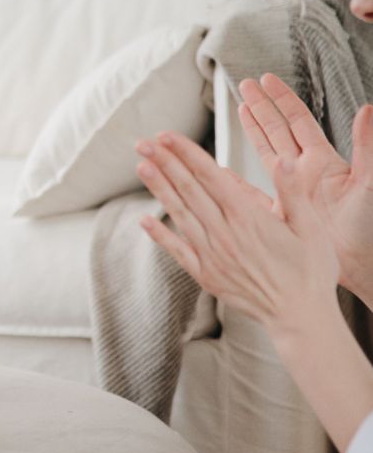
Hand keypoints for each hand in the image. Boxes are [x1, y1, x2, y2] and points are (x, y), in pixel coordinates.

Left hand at [134, 131, 338, 330]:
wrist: (299, 316)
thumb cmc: (310, 270)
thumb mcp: (311, 227)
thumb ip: (293, 192)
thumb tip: (283, 160)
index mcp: (248, 217)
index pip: (210, 176)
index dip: (186, 153)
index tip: (166, 136)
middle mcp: (224, 233)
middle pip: (189, 190)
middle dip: (165, 163)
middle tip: (143, 143)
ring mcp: (211, 255)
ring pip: (179, 214)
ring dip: (159, 189)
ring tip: (141, 166)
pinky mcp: (205, 274)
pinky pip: (178, 250)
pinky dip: (160, 234)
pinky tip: (144, 220)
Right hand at [238, 73, 372, 299]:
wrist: (359, 263)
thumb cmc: (368, 227)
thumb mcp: (368, 183)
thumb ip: (367, 145)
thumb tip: (368, 110)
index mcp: (324, 161)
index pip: (298, 121)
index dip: (281, 100)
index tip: (266, 81)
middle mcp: (305, 172)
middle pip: (278, 131)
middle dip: (262, 107)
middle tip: (245, 87)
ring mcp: (291, 190)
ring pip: (266, 152)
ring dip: (252, 131)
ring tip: (238, 111)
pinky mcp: (281, 210)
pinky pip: (253, 187)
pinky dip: (237, 176)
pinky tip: (224, 169)